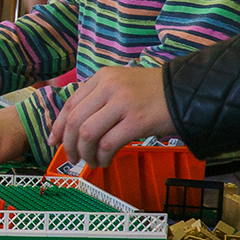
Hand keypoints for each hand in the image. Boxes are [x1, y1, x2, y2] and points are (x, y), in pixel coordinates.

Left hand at [48, 64, 173, 167]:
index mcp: (102, 78)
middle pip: (76, 120)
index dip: (59, 125)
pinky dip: (101, 157)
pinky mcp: (136, 121)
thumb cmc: (152, 93)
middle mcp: (109, 87)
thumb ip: (99, 99)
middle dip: (69, 144)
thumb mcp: (121, 85)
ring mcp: (122, 103)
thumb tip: (75, 127)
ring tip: (91, 162)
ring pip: (88, 133)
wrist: (185, 92)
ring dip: (85, 153)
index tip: (54, 141)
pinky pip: (108, 144)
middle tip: (72, 158)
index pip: (71, 103)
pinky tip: (105, 161)